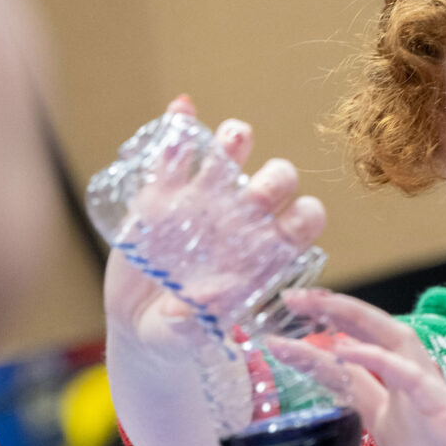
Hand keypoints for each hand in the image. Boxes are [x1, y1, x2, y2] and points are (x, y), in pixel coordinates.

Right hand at [104, 96, 326, 445]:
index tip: (287, 229)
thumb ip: (193, 324)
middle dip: (275, 181)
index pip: (306, 220)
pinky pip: (174, 151)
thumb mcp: (183, 336)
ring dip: (236, 140)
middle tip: (255, 200)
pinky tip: (183, 109)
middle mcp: (242, 218)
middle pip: (278, 180)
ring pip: (232, 152)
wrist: (140, 324)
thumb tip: (204, 301)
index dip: (305, 218)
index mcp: (265, 250)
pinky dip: (180, 126)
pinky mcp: (161, 192)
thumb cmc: (179, 335)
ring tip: (231, 143)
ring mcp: (203, 199)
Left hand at [267, 290, 445, 445]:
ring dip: (353, 319)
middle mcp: (410, 411)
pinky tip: (348, 352)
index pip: (348, 384)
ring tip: (314, 300)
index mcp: (397, 434)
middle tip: (289, 300)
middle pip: (363, 350)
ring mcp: (432, 407)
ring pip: (393, 343)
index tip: (273, 350)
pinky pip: (415, 378)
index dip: (312, 364)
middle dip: (326, 321)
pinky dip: (381, 361)